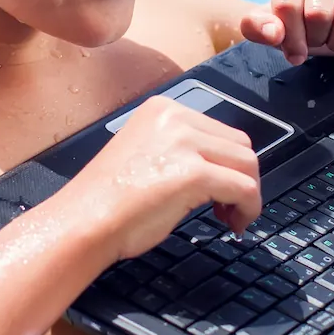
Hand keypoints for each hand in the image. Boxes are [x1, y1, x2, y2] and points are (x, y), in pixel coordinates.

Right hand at [51, 96, 263, 262]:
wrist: (84, 221)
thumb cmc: (107, 200)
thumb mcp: (145, 155)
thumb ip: (178, 151)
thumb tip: (217, 169)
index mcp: (162, 109)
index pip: (220, 131)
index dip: (228, 164)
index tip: (221, 189)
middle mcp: (176, 117)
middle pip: (240, 145)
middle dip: (242, 177)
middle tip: (228, 207)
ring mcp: (185, 143)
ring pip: (248, 165)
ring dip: (248, 194)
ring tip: (230, 217)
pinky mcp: (195, 173)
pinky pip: (245, 189)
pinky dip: (249, 209)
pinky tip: (235, 224)